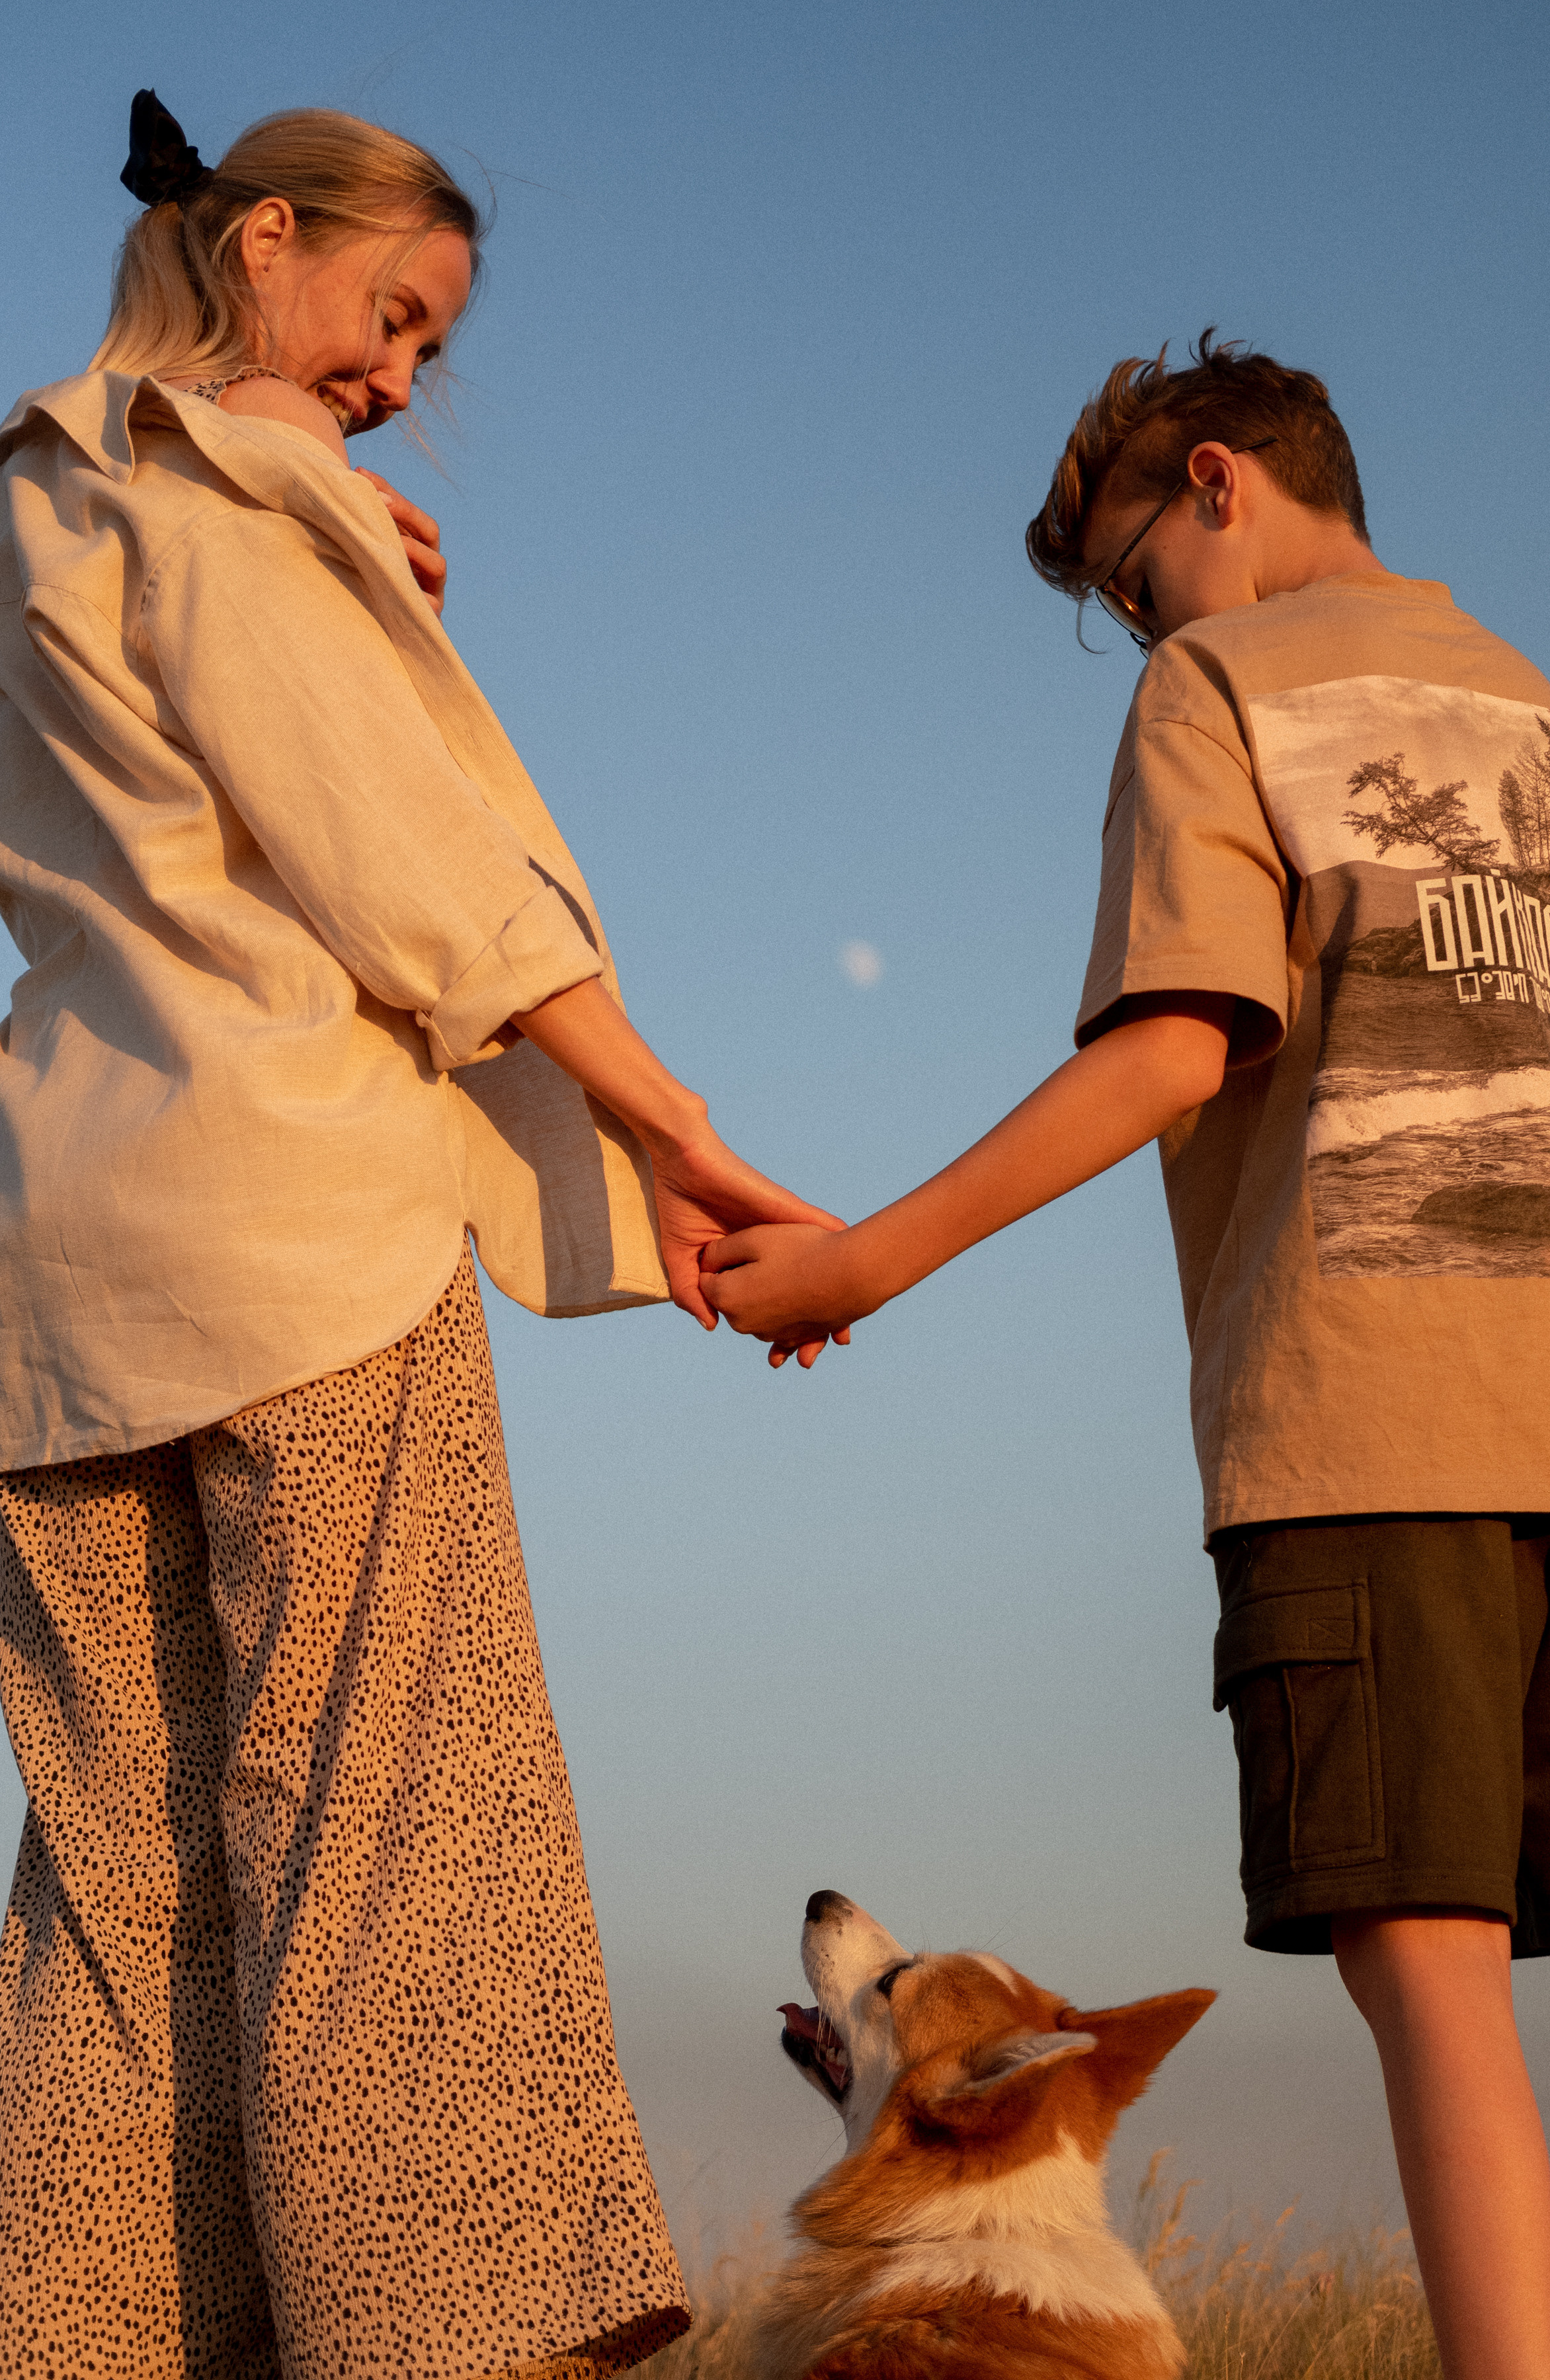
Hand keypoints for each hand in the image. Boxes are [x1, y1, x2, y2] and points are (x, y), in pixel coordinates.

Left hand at [354, 469, 447, 612]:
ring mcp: (431, 594)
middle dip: (405, 513)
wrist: (355, 642)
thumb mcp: (356, 552)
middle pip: (430, 532)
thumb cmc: (352, 589)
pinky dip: (414, 596)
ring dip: (413, 549)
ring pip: (437, 564)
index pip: (413, 514)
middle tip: (376, 502)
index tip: (360, 473)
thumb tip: (344, 480)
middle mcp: (427, 569)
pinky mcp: (427, 623)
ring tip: (386, 542)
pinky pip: (429, 607)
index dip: (392, 493)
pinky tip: (390, 586)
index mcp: (415, 548)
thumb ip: (357, 523)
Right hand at [651, 1131, 851, 1369]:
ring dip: (837, 1280)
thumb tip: (711, 1326)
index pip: (773, 1295)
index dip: (786, 1323)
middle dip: (822, 1310)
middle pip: (803, 1281)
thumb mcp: (683, 1260)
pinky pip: (816, 1223)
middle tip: (839, 1340)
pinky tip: (857, 1256)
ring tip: (852, 1310)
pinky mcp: (782, 1206)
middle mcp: (770, 1246)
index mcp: (748, 1260)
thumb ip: (693, 1293)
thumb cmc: (681, 1206)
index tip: (802, 1352)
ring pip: (815, 1258)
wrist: (682, 1162)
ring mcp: (779, 1227)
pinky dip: (835, 1239)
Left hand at [699, 1220, 870, 1369]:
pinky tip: (789, 1305)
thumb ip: (720, 1250)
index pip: (707, 1278)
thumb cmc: (802, 1249)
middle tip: (765, 1257)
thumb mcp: (754, 1237)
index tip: (739, 1247)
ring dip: (763, 1297)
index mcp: (726, 1297)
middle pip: (729, 1298)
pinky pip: (780, 1330)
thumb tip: (706, 1262)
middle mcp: (742, 1323)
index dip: (720, 1259)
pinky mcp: (793, 1339)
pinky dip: (783, 1317)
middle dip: (739, 1280)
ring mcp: (769, 1335)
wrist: (852, 1275)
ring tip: (784, 1272)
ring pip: (755, 1312)